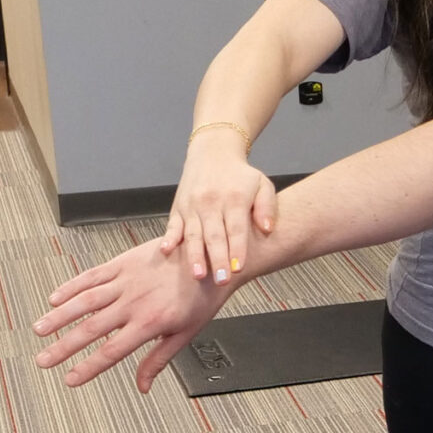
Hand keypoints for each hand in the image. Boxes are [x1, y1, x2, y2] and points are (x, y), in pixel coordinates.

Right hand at [34, 238, 229, 390]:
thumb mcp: (186, 333)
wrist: (211, 256)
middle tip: (43, 361)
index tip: (70, 379)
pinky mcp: (123, 263)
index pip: (111, 351)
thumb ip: (159, 359)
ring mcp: (126, 281)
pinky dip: (71, 287)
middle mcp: (133, 303)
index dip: (88, 367)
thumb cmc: (201, 297)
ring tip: (38, 330)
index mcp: (150, 323)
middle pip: (91, 329)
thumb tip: (143, 386)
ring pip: (85, 301)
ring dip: (59, 316)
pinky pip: (92, 276)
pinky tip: (55, 298)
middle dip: (63, 347)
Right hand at [163, 129, 276, 284]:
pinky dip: (168, 238)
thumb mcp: (262, 184)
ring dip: (194, 255)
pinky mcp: (178, 207)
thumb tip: (267, 228)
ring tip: (198, 274)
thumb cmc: (240, 176)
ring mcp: (192, 205)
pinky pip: (172, 224)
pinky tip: (165, 250)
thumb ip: (267, 206)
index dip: (237, 248)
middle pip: (214, 234)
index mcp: (234, 199)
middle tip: (221, 280)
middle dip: (217, 258)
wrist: (212, 153)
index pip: (236, 228)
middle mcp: (211, 202)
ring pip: (192, 234)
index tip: (238, 267)